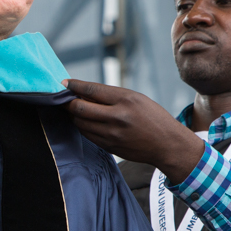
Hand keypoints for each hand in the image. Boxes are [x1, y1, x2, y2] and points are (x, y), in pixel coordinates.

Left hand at [64, 79, 203, 181]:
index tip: (64, 83)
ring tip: (71, 108)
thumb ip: (111, 95)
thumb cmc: (153, 117)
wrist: (167, 145)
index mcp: (125, 100)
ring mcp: (111, 134)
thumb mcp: (137, 98)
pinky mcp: (109, 147)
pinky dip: (81, 126)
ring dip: (72, 114)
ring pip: (80, 123)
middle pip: (80, 108)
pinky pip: (87, 134)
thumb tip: (84, 92)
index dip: (74, 86)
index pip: (91, 90)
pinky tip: (82, 120)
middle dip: (67, 102)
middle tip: (62, 97)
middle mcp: (117, 117)